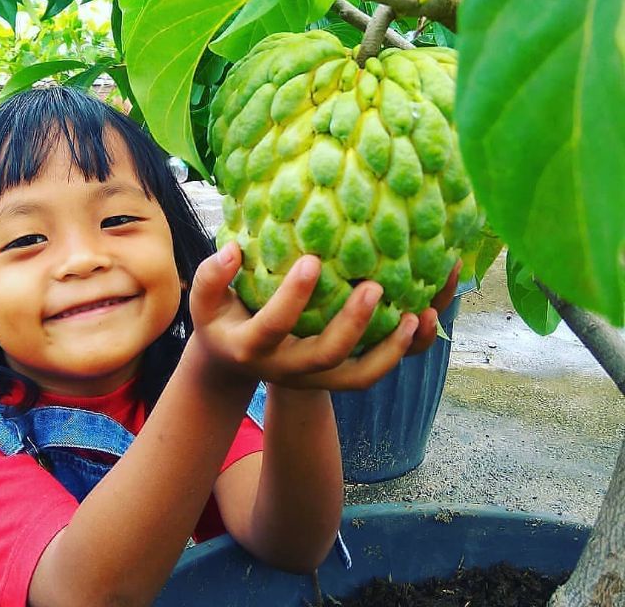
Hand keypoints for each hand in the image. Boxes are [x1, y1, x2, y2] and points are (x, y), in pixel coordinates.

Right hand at [188, 242, 459, 390]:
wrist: (235, 363)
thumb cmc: (222, 321)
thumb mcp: (205, 302)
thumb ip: (211, 277)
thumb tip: (233, 250)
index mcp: (252, 348)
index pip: (273, 325)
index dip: (292, 296)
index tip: (312, 259)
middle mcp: (286, 369)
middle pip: (325, 356)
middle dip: (352, 325)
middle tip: (374, 286)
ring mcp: (314, 378)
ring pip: (359, 377)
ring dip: (390, 350)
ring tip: (418, 315)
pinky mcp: (335, 378)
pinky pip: (373, 371)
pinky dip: (402, 352)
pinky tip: (423, 318)